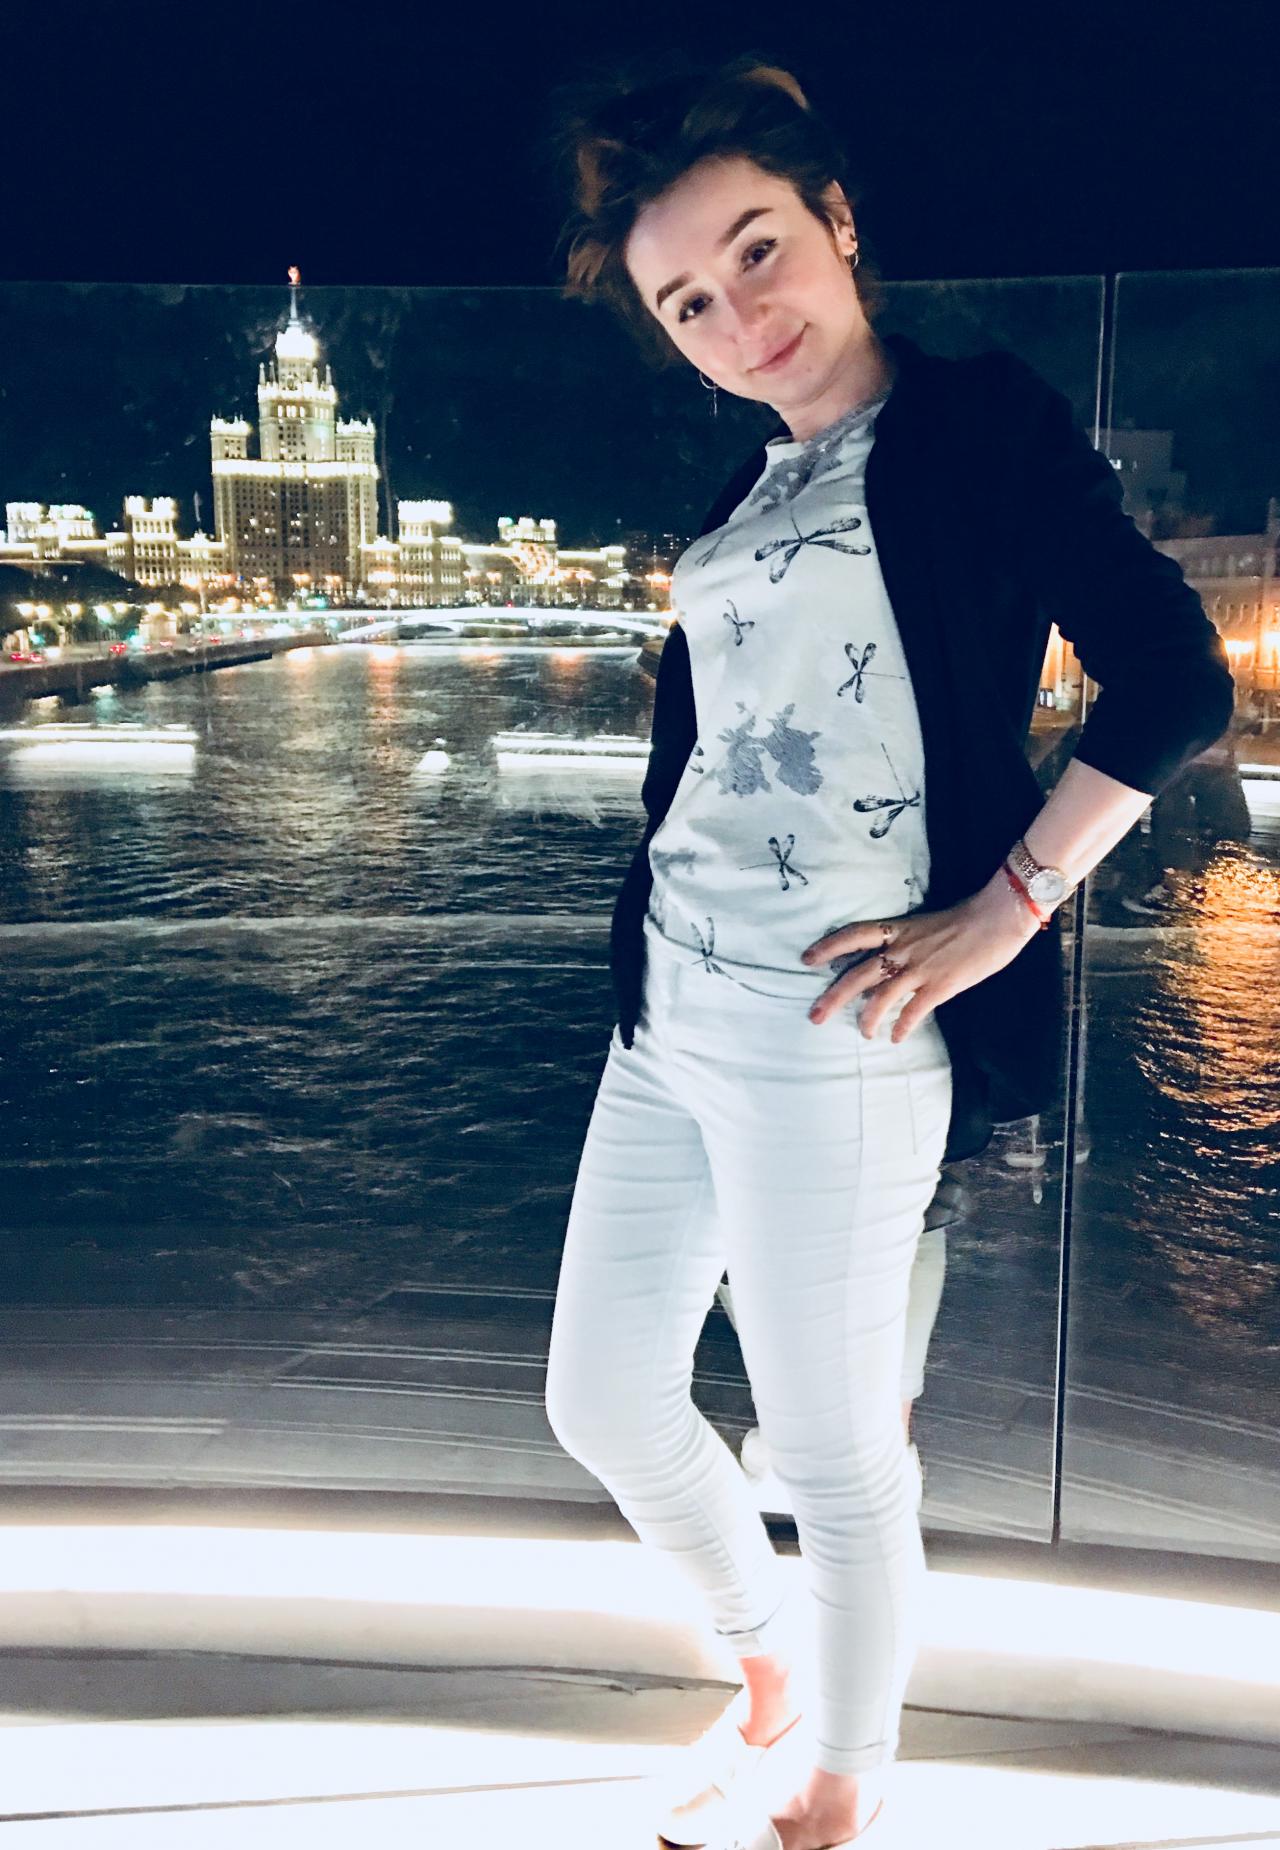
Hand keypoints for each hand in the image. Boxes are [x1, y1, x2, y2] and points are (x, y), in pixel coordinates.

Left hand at [799, 869, 1044, 1041]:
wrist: (998, 917)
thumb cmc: (965, 918)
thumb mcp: (925, 924)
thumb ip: (905, 942)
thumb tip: (887, 962)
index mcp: (899, 929)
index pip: (854, 935)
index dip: (828, 946)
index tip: (806, 959)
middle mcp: (903, 949)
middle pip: (858, 974)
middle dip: (833, 997)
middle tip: (814, 1016)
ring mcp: (921, 968)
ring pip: (881, 997)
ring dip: (867, 1019)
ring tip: (864, 1033)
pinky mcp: (941, 985)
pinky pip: (914, 1011)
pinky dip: (902, 1027)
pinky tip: (895, 1038)